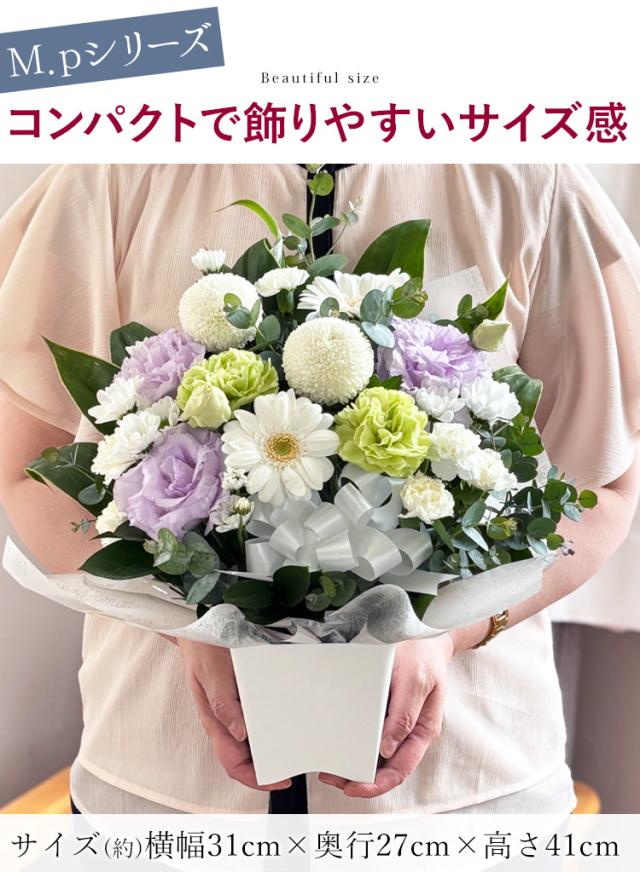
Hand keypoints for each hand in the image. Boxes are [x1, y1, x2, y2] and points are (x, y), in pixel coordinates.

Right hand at [178, 639, 290, 791]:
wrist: (196, 625)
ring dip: (267, 750)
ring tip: (291, 750)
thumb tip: (239, 734)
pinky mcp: (237, 698)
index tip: (279, 780)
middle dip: (265, 769)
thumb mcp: (212, 672)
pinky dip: (267, 729)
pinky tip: (280, 723)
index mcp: (214, 721)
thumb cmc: (202, 647)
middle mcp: (223, 721)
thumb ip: (223, 703)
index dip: (255, 778)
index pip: (233, 763)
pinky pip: (252, 721)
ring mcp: (230, 710)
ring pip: (249, 742)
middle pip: (243, 758)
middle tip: (292, 767)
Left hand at [319, 635, 452, 797]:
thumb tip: (388, 749)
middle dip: (359, 778)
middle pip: (385, 767)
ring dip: (354, 763)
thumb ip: (404, 715)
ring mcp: (398, 722)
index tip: (353, 787)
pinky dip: (354, 743)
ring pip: (376, 755)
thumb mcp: (416, 680)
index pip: (400, 769)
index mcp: (423, 730)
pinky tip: (340, 742)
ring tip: (330, 766)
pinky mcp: (386, 711)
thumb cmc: (423, 654)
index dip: (376, 784)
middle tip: (331, 777)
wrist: (423, 633)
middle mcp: (410, 731)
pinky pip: (370, 734)